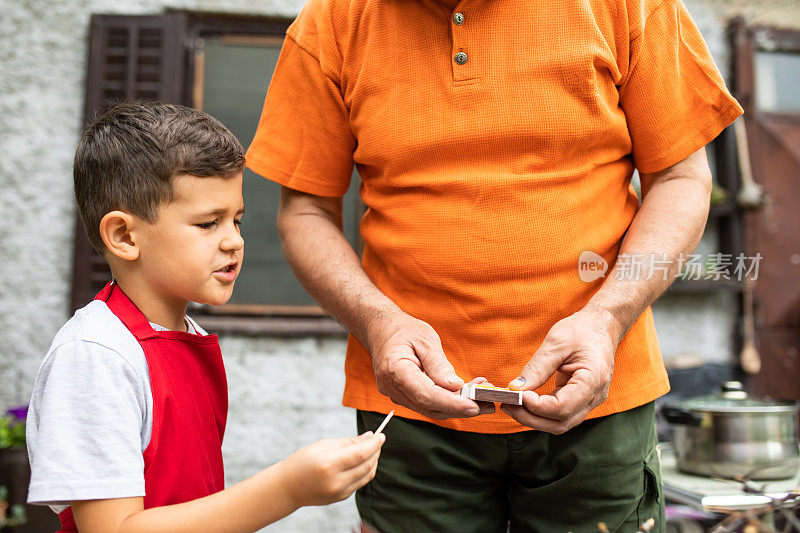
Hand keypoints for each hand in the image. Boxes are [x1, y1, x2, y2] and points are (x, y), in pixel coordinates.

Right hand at [280, 432, 384, 506]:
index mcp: (329, 464)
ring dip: (374, 460)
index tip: (381, 435)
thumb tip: (369, 437)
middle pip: (367, 464)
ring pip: (367, 475)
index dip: (374, 443)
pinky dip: (366, 470)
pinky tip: (363, 461)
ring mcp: (340, 492)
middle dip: (376, 450)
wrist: (289, 487)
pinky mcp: (342, 497)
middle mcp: (336, 481)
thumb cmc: (303, 461)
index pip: (360, 453)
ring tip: (372, 449)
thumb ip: (348, 442)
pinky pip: (361, 482)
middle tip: (378, 440)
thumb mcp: (323, 445)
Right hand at [367, 312, 486, 418]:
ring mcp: (395, 394)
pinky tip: (464, 394)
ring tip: (481, 396)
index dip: (451, 403)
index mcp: (394, 369)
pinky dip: (446, 402)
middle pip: (429, 407)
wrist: (381, 331)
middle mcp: (391, 387)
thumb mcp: (425, 339)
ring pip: (429, 409)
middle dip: (460, 408)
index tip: (474, 406)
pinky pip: (426, 404)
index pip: (425, 394)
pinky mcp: (402, 396)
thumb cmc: (403, 331)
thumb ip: (439, 364)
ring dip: (456, 406)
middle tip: (488, 403)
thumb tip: (455, 386)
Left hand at [500, 306, 622, 433]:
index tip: (516, 395)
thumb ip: (537, 368)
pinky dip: (541, 412)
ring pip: (560, 423)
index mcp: (593, 380)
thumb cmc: (581, 330)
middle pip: (560, 423)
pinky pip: (560, 415)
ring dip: (533, 419)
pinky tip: (524, 402)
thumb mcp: (556, 343)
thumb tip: (515, 388)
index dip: (536, 406)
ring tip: (511, 404)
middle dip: (530, 418)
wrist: (601, 327)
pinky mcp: (581, 400)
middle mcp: (595, 397)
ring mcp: (590, 401)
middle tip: (507, 404)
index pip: (562, 407)